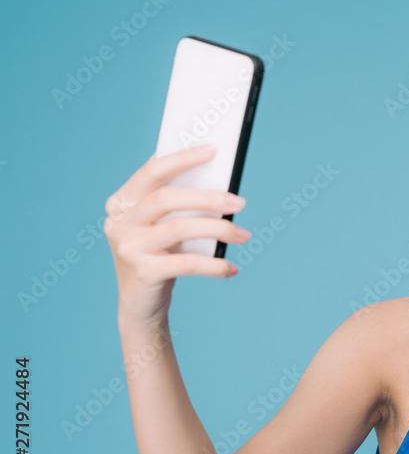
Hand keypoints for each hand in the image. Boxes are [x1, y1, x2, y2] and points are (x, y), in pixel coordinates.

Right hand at [104, 144, 251, 326]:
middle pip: (167, 198)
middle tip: (240, 202)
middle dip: (208, 198)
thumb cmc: (159, 255)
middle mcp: (119, 222)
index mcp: (122, 203)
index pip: (152, 172)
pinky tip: (231, 268)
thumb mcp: (162, 226)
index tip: (213, 149)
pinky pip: (187, 263)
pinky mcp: (143, 273)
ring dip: (219, 230)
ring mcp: (129, 247)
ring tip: (244, 235)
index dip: (181, 158)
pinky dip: (214, 265)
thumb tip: (214, 174)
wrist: (141, 304)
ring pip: (179, 229)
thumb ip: (177, 202)